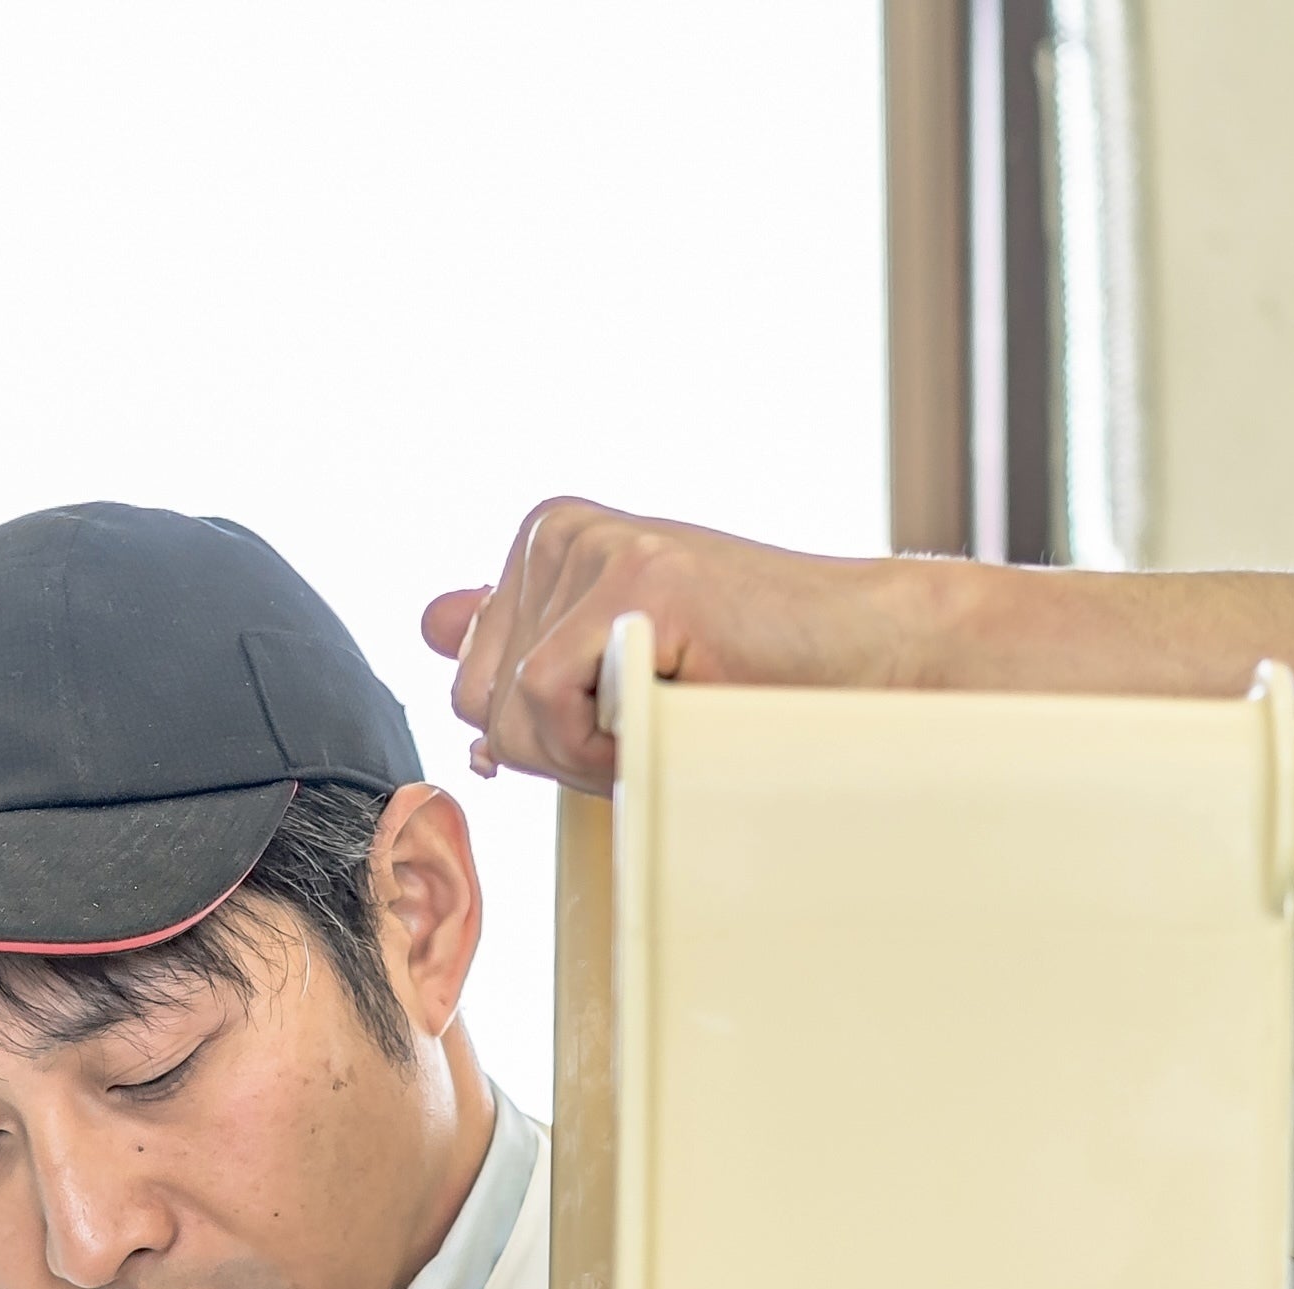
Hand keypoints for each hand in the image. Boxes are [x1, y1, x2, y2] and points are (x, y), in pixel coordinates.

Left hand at [422, 497, 922, 792]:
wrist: (862, 662)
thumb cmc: (745, 678)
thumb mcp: (608, 669)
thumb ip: (520, 648)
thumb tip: (431, 622)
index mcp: (544, 543)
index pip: (466, 682)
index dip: (542, 735)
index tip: (623, 708)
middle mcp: (555, 532)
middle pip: (475, 701)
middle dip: (559, 748)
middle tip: (654, 715)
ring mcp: (592, 549)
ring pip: (508, 713)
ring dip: (590, 751)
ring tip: (672, 706)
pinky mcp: (633, 578)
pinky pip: (548, 704)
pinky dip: (604, 742)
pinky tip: (673, 704)